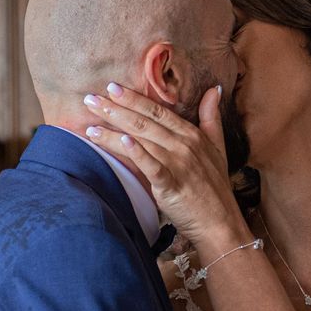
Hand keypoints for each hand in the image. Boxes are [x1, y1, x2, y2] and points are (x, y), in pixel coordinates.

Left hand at [84, 83, 246, 254]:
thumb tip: (214, 89)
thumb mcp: (218, 147)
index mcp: (192, 134)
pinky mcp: (171, 185)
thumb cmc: (215, 187)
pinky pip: (152, 166)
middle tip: (90, 100)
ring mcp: (178, 164)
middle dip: (115, 109)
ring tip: (90, 126)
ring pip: (142, 141)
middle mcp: (184, 145)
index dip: (134, 98)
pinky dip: (137, 153)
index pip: (158, 111)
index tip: (112, 88)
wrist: (220, 222)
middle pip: (144, 122)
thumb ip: (212, 117)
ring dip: (113, 132)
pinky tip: (121, 142)